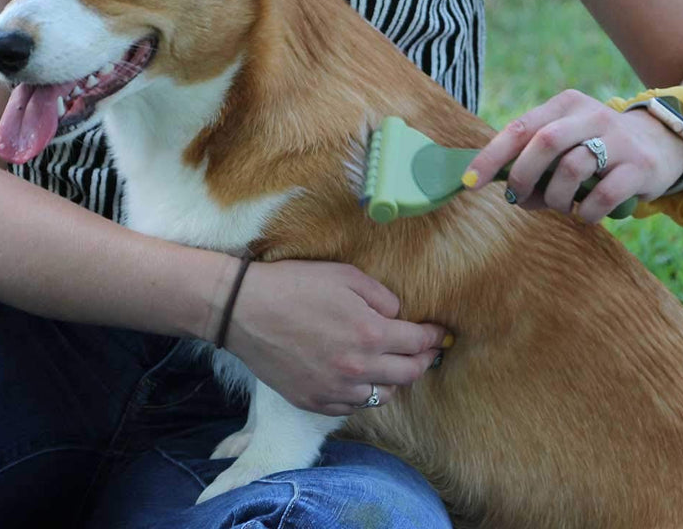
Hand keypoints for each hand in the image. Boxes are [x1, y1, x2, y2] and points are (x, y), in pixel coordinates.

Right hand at [224, 260, 449, 415]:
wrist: (245, 310)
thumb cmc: (294, 285)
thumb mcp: (345, 275)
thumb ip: (381, 296)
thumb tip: (397, 314)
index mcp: (370, 334)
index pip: (418, 343)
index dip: (433, 337)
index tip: (438, 333)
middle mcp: (358, 369)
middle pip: (408, 375)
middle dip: (423, 361)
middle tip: (426, 351)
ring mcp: (334, 390)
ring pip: (382, 396)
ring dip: (393, 381)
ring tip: (392, 366)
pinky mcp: (313, 401)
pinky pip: (351, 408)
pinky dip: (362, 395)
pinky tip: (359, 379)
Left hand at [465, 89, 682, 222]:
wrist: (660, 145)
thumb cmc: (595, 150)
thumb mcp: (565, 142)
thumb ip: (533, 160)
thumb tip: (506, 192)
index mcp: (564, 104)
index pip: (518, 128)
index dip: (490, 157)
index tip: (469, 182)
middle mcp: (591, 114)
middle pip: (543, 142)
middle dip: (522, 176)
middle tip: (518, 198)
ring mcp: (618, 139)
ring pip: (571, 168)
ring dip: (555, 197)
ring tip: (560, 205)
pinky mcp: (639, 166)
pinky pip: (602, 195)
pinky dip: (584, 212)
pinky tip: (584, 213)